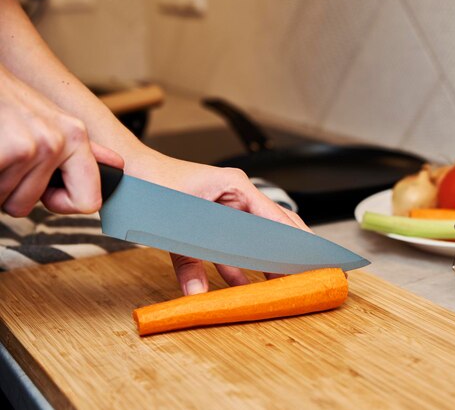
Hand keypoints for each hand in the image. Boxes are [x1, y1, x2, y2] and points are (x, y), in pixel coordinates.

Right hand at [0, 65, 122, 215]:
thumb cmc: (7, 101)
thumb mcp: (52, 121)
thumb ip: (81, 149)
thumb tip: (117, 164)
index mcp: (75, 137)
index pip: (89, 202)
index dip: (61, 205)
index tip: (45, 194)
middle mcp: (60, 142)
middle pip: (28, 204)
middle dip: (9, 190)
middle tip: (3, 157)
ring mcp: (35, 146)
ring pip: (6, 199)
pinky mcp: (12, 150)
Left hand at [127, 154, 310, 294]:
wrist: (129, 174)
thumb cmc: (153, 184)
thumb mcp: (175, 222)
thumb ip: (188, 261)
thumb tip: (198, 293)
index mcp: (236, 187)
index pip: (276, 217)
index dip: (296, 240)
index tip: (313, 258)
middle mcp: (235, 197)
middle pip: (273, 228)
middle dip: (288, 253)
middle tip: (306, 274)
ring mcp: (224, 210)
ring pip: (254, 240)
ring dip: (264, 263)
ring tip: (280, 285)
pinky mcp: (210, 224)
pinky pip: (230, 248)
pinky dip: (236, 267)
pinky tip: (244, 286)